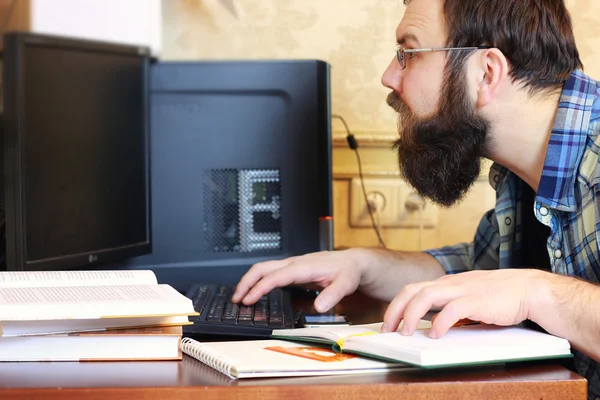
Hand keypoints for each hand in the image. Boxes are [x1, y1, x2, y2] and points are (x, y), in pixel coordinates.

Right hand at [232, 249, 365, 312]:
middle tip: (236, 299)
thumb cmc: (348, 271)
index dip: (259, 288)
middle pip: (262, 268)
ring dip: (250, 281)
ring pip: (264, 269)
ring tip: (241, 297)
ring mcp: (293, 266)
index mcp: (303, 266)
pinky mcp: (294, 271)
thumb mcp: (346, 283)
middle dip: (246, 282)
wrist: (353, 262)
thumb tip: (320, 306)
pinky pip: (271, 273)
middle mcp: (295, 264)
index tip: (248, 300)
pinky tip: (257, 292)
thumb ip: (334, 295)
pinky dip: (259, 282)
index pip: (275, 276)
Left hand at [381, 269, 543, 337]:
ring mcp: (463, 289)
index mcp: (448, 283)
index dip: (397, 304)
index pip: (413, 289)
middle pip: (412, 290)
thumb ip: (451, 306)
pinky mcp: (477, 300)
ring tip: (406, 332)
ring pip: (426, 295)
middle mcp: (451, 283)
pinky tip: (436, 334)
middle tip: (388, 328)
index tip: (389, 321)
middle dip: (395, 309)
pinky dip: (440, 322)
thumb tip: (433, 324)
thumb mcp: (469, 298)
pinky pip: (452, 309)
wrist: (529, 290)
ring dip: (411, 314)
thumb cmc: (501, 296)